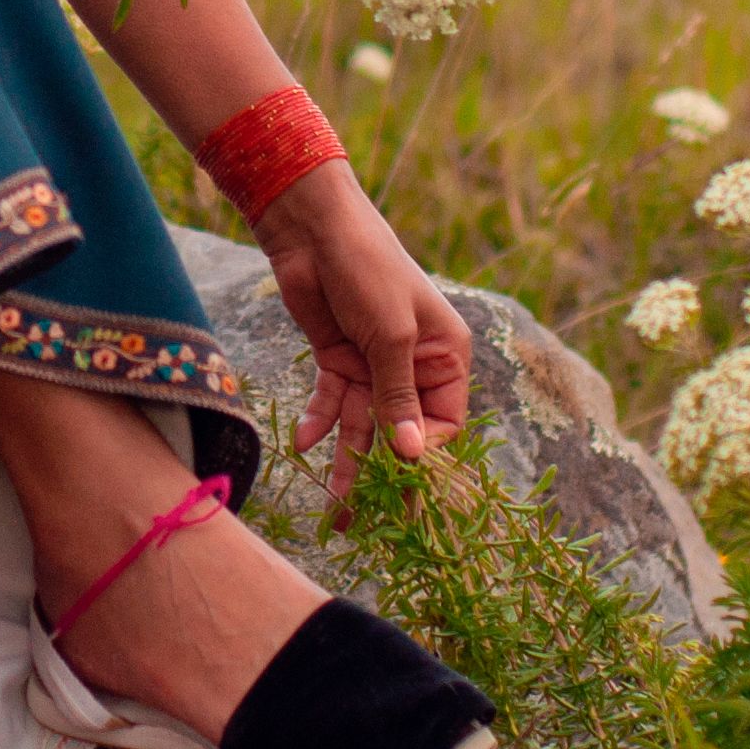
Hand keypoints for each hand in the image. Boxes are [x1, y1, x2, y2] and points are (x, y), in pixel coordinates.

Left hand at [258, 164, 473, 500]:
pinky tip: (304, 445)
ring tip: (333, 506)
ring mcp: (372, 364)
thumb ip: (398, 397)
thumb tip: (412, 456)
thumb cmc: (369, 269)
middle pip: (400, 432)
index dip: (423, 452)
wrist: (313, 229)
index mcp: (445, 355)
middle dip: (383, 473)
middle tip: (367, 520)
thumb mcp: (390, 335)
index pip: (444, 422)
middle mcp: (412, 365)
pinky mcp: (336, 359)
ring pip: (362, 425)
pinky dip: (318, 422)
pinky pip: (331, 403)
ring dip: (347, 462)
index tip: (401, 475)